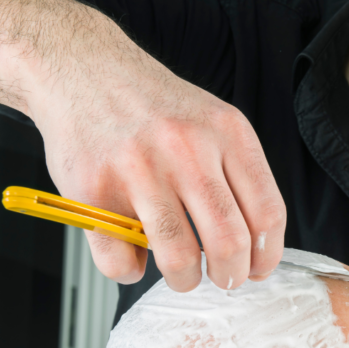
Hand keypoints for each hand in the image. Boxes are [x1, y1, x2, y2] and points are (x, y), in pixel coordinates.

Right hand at [0, 0, 287, 291]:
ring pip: (179, 258)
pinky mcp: (93, 190)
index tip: (258, 269)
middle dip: (231, 276)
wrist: (81, 68)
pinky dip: (130, 271)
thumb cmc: (152, 106)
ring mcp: (138, 169)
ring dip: (185, 280)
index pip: (267, 213)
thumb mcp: (211, 121)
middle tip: (224, 279)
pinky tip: (133, 253)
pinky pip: (121, 260)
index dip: (267, 255)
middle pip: (229, 241)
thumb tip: (257, 246)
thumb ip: (236, 173)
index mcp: (227, 132)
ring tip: (182, 274)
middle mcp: (186, 149)